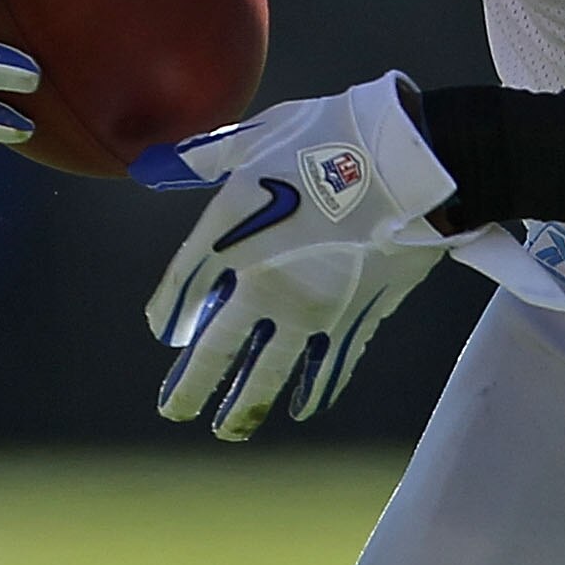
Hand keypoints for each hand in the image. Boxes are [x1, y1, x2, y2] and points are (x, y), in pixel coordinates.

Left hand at [137, 71, 564, 435]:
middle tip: (176, 410)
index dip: (170, 317)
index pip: (182, 295)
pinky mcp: (353, 320)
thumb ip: (204, 158)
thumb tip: (152, 167)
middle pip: (214, 350)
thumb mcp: (258, 135)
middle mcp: (259, 285)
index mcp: (227, 237)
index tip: (167, 333)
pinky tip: (303, 407)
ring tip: (228, 429)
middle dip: (192, 386)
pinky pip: (326, 368)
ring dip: (244, 406)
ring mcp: (307, 311)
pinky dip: (313, 391)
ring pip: (267, 375)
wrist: (411, 161)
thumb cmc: (331, 136)